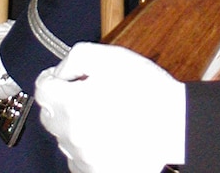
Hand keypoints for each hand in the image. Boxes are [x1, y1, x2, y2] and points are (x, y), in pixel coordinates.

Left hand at [35, 43, 185, 172]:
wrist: (177, 126)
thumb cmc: (147, 91)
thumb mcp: (110, 57)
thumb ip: (75, 58)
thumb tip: (60, 72)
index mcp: (71, 104)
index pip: (42, 90)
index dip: (53, 78)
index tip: (64, 77)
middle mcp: (72, 135)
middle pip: (50, 114)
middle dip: (62, 100)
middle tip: (86, 91)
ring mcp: (84, 158)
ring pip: (64, 137)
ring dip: (74, 122)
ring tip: (102, 112)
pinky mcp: (96, 172)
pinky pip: (78, 157)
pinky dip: (85, 145)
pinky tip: (105, 133)